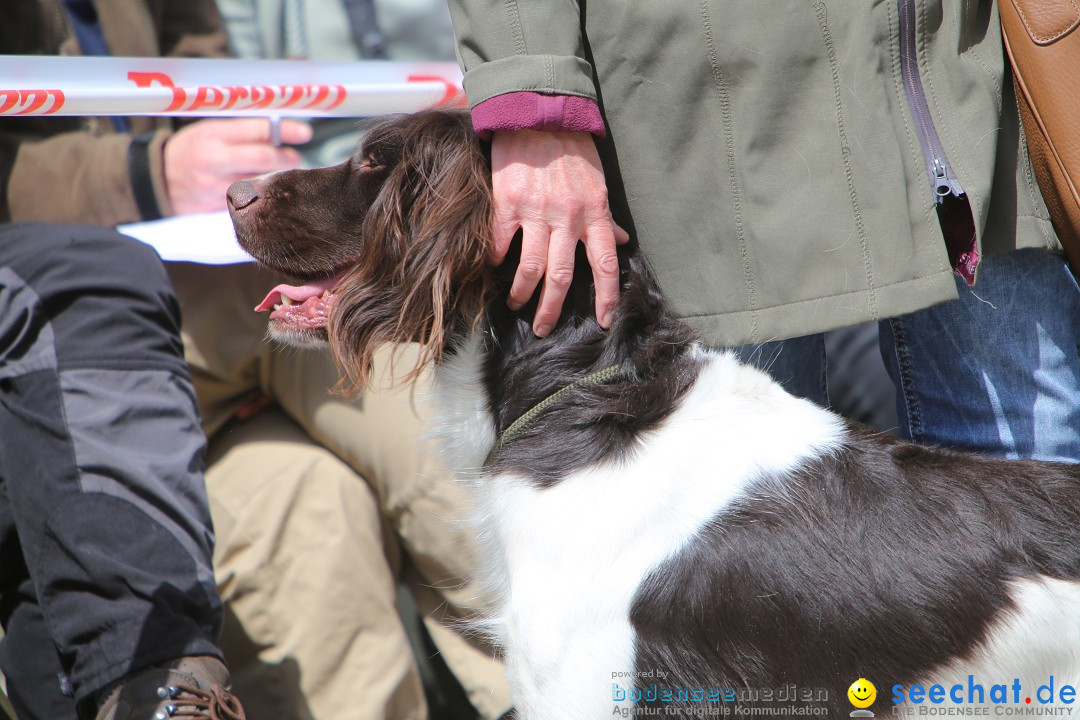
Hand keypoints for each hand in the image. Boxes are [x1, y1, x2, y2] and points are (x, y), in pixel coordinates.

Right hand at [163, 118, 312, 214]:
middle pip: (262, 159)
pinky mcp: (218, 206)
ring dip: (276, 179)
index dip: (285, 131)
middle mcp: (213, 160)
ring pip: (258, 182)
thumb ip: (243, 132)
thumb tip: (280, 133)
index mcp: (212, 135)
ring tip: (282, 174)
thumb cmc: (190, 149)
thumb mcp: (211, 130)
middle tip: (295, 158)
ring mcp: (216, 186)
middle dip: (285, 158)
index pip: (257, 130)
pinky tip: (268, 192)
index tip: (304, 133)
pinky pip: (249, 201)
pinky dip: (263, 196)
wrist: (158, 180)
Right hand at [491, 130, 628, 336]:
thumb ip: (606, 217)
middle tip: (543, 330)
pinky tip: (493, 270)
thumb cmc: (572, 149)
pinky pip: (500, 244)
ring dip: (523, 294)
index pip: (606, 265)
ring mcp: (536, 212)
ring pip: (530, 268)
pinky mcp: (507, 203)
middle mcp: (568, 217)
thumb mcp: (599, 182)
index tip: (604, 322)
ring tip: (517, 306)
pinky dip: (495, 261)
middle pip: (562, 277)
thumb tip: (621, 242)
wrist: (538, 114)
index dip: (607, 298)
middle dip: (552, 309)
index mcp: (595, 213)